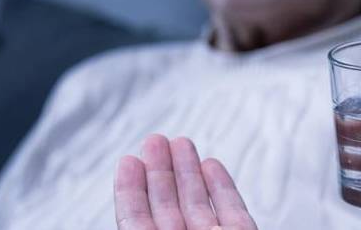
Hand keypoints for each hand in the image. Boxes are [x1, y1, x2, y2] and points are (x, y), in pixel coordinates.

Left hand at [114, 135, 257, 229]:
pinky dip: (223, 186)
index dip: (132, 190)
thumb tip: (132, 216)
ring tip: (180, 142)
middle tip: (155, 140)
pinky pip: (232, 210)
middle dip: (161, 170)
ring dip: (189, 170)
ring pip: (198, 203)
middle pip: (168, 206)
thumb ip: (140, 229)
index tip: (128, 160)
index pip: (137, 220)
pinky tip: (211, 164)